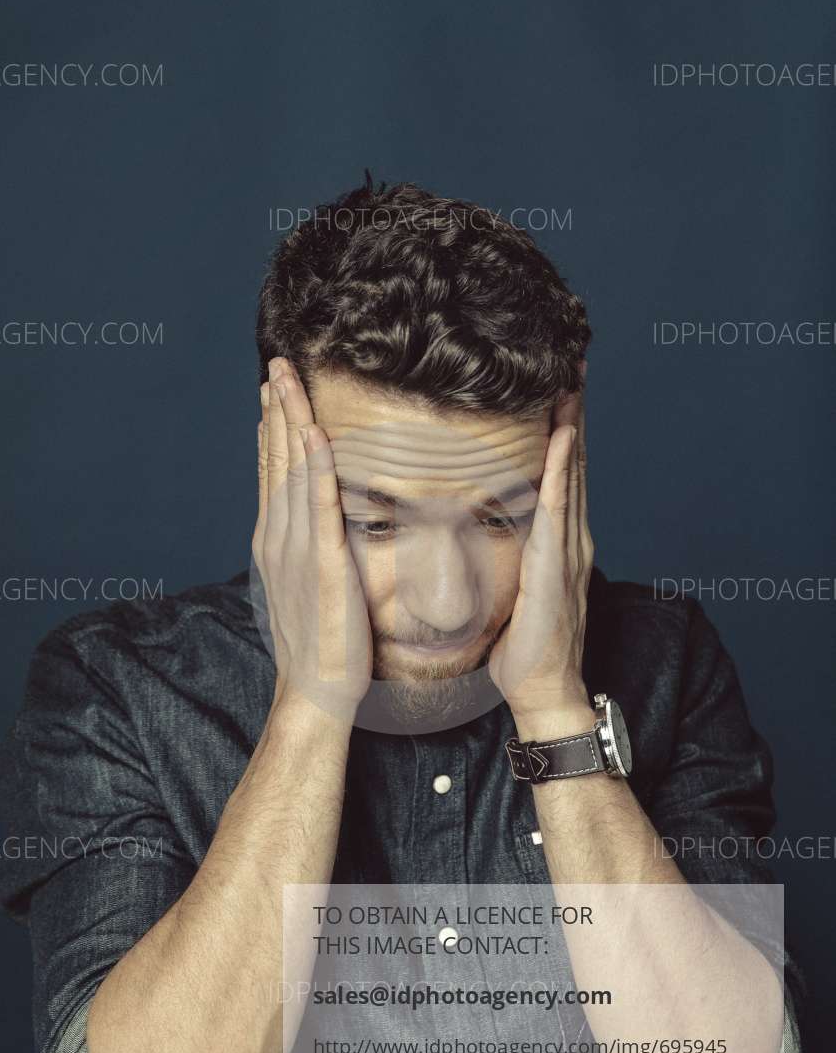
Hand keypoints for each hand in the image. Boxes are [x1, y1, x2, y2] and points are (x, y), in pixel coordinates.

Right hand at [252, 358, 372, 721]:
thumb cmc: (321, 644)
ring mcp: (299, 549)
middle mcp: (280, 538)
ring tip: (287, 379)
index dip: (273, 430)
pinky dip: (318, 468)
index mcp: (277, 542)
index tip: (273, 392)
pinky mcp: (324, 565)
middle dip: (277, 409)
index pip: (273, 473)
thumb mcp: (309, 585)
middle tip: (277, 364)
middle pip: (278, 461)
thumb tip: (318, 524)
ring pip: (293, 472)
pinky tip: (317, 434)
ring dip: (291, 421)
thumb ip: (310, 549)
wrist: (315, 690)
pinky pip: (321, 507)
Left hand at [487, 391, 594, 733]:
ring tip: (571, 381)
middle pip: (571, 462)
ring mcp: (569, 549)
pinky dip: (562, 469)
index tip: (554, 386)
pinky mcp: (557, 565)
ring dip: (572, 426)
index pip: (557, 473)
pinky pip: (559, 508)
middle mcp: (570, 537)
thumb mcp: (511, 590)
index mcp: (556, 542)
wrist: (542, 690)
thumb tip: (481, 533)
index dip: (559, 429)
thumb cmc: (521, 647)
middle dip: (572, 412)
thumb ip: (506, 557)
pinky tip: (562, 437)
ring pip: (570, 474)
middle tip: (572, 363)